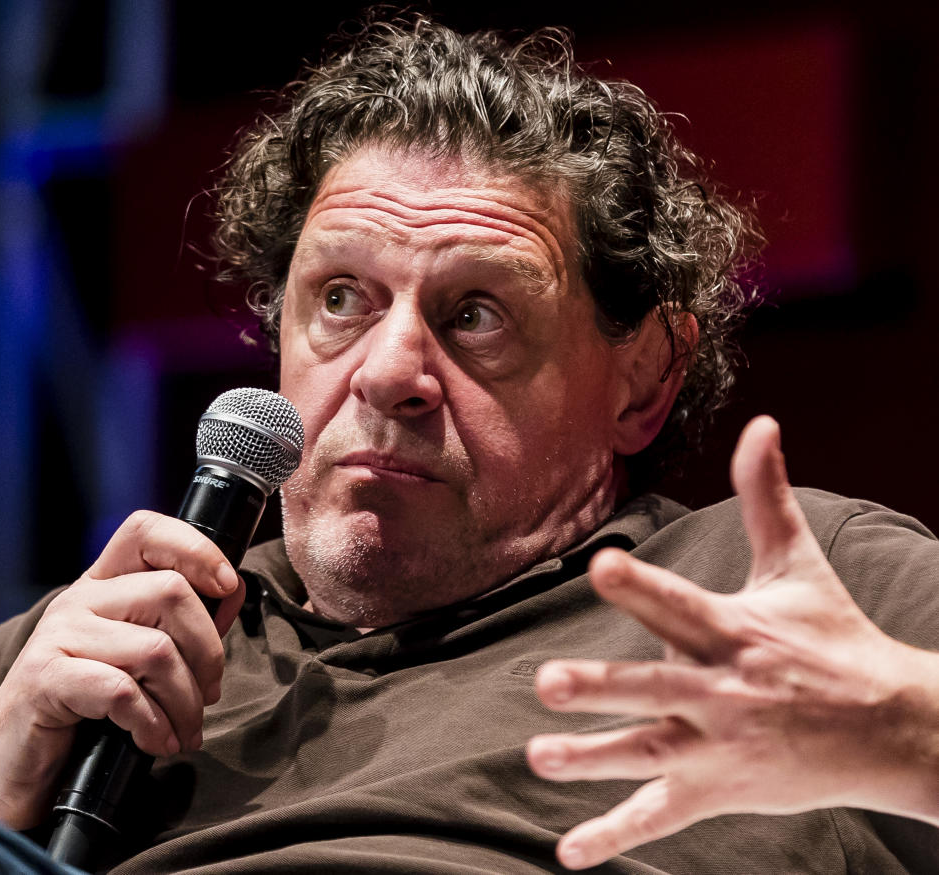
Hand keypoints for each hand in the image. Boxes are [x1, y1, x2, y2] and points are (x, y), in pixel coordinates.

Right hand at [0, 510, 245, 827]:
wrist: (5, 765)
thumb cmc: (80, 713)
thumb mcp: (133, 661)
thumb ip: (179, 627)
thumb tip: (230, 595)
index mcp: (101, 586)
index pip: (145, 531)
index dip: (196, 547)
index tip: (227, 587)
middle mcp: (79, 600)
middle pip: (171, 592)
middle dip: (208, 653)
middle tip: (206, 696)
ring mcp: (58, 636)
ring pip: (156, 649)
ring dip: (185, 702)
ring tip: (184, 732)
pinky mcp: (45, 680)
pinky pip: (123, 692)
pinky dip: (153, 725)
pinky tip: (154, 743)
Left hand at [527, 416, 938, 868]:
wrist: (895, 729)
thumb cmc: (835, 640)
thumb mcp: (799, 567)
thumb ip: (767, 496)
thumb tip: (762, 421)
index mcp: (732, 632)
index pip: (679, 605)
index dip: (642, 586)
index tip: (601, 564)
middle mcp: (719, 691)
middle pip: (651, 687)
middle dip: (600, 686)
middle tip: (549, 683)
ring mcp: (716, 745)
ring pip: (643, 753)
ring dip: (591, 757)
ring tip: (539, 757)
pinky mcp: (716, 788)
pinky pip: (657, 815)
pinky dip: (613, 836)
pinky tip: (568, 854)